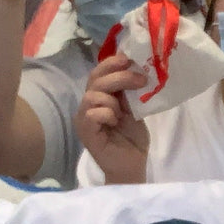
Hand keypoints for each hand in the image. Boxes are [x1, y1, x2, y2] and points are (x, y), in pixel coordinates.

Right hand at [75, 54, 153, 182]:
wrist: (133, 164)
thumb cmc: (132, 138)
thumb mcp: (134, 109)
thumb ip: (130, 92)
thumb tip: (138, 69)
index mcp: (99, 97)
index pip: (98, 73)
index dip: (111, 63)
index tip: (128, 60)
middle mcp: (87, 105)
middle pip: (95, 80)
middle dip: (119, 76)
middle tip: (140, 79)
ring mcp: (84, 119)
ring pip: (92, 95)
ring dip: (113, 100)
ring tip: (123, 113)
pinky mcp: (85, 132)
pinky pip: (92, 113)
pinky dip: (107, 113)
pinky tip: (115, 122)